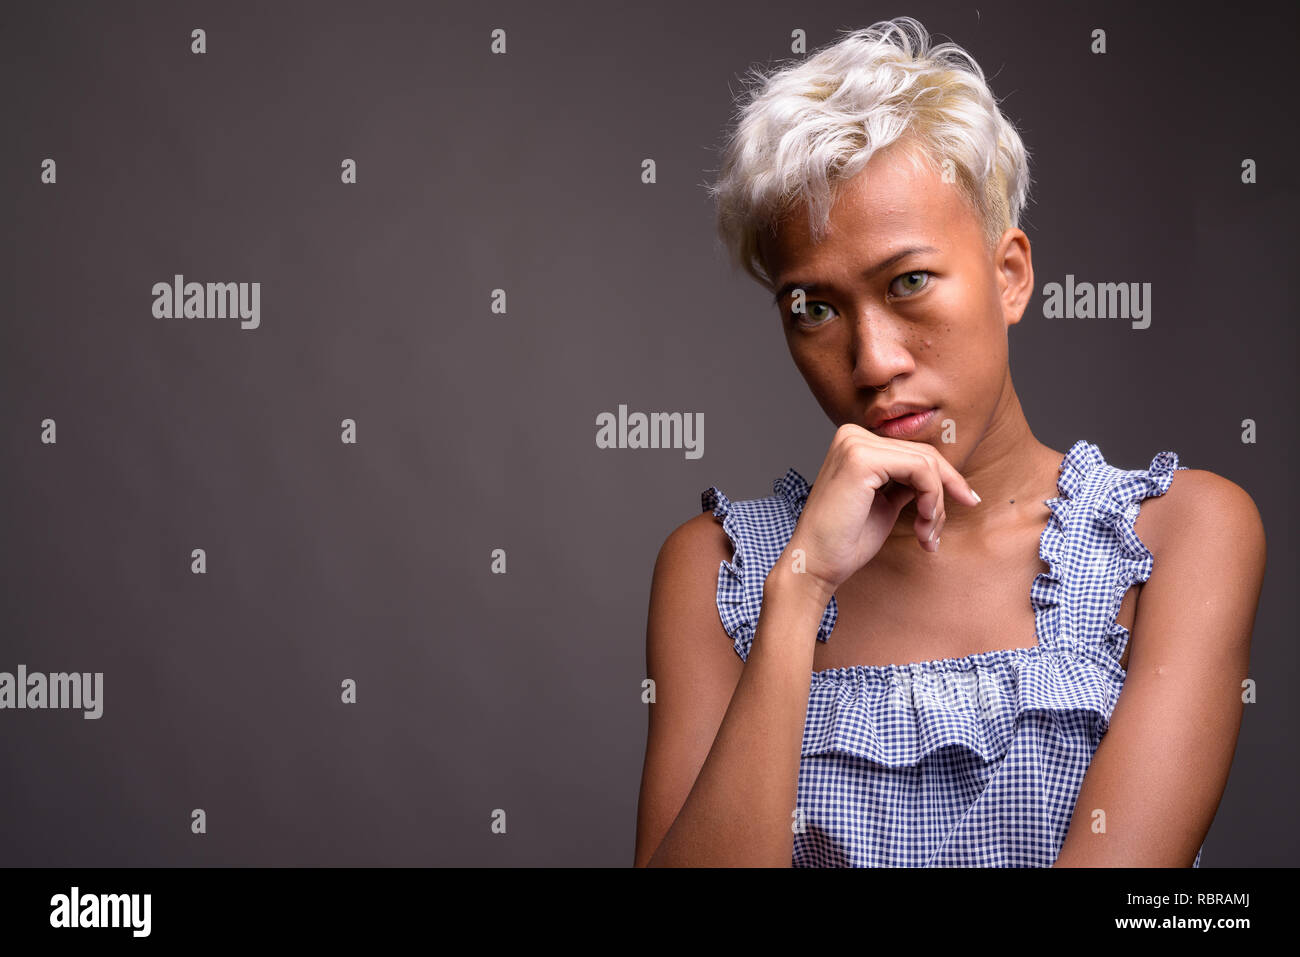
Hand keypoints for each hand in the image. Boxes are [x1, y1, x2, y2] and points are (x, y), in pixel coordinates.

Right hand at [783, 424, 980, 597]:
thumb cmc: (846, 541)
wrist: (816, 564)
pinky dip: (931, 498)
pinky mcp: (862, 459)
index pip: (915, 451)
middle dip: (945, 492)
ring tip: (927, 534)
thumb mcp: (885, 504)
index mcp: (854, 442)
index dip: (945, 479)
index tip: (968, 501)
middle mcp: (852, 435)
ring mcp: (855, 444)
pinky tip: (922, 523)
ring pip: (927, 463)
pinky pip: (920, 470)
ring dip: (936, 503)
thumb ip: (906, 485)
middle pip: (925, 453)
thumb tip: (940, 478)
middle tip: (939, 530)